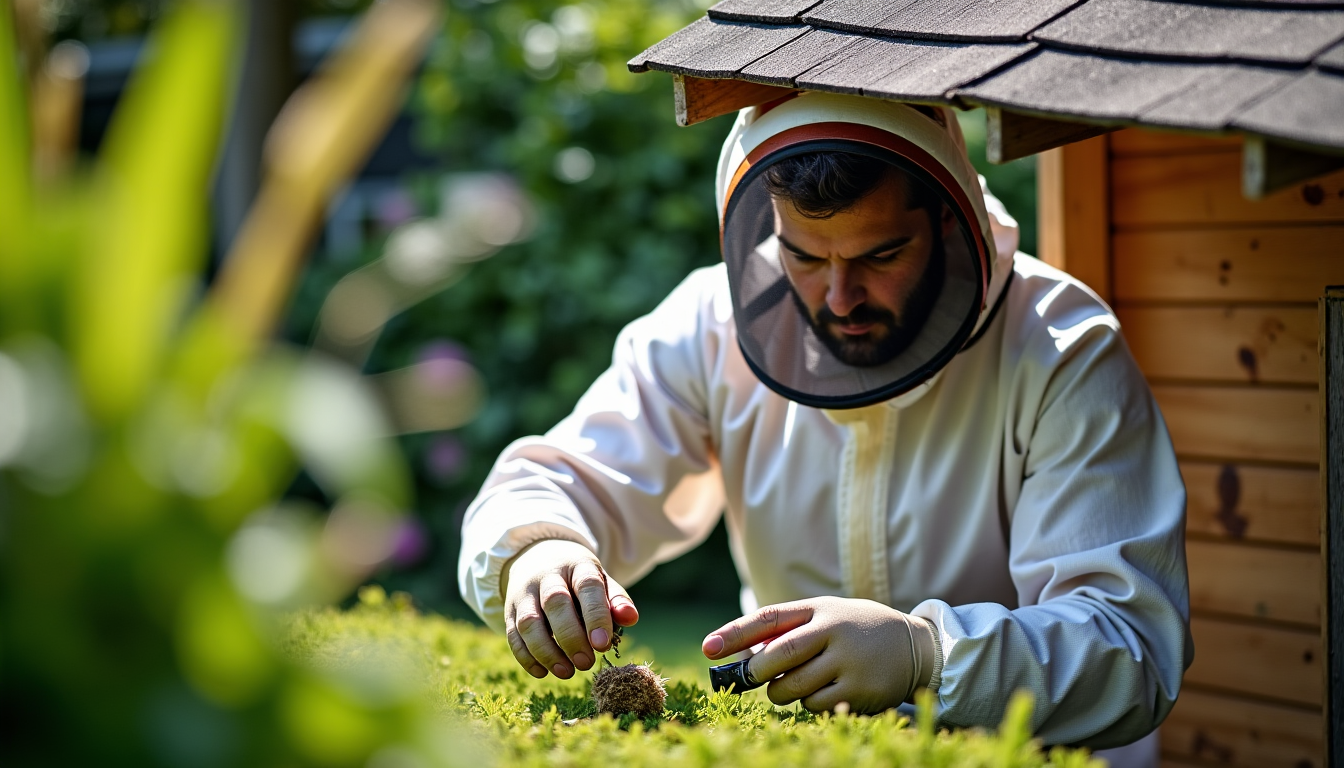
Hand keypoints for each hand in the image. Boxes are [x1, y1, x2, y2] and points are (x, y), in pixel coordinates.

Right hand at [501, 539, 637, 679]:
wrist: (538, 557)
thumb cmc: (578, 579)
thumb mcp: (601, 581)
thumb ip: (616, 600)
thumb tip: (631, 619)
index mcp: (578, 565)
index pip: (587, 586)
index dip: (596, 616)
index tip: (603, 644)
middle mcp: (548, 576)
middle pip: (555, 602)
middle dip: (571, 637)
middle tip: (586, 663)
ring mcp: (524, 592)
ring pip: (528, 621)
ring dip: (546, 651)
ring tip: (567, 672)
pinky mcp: (509, 609)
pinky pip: (512, 635)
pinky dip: (526, 657)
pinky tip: (542, 672)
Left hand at [701, 596, 934, 712]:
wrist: (915, 645)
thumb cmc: (855, 630)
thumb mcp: (825, 617)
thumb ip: (788, 631)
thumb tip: (742, 656)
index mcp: (819, 609)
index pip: (770, 618)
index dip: (735, 633)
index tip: (708, 648)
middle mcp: (834, 631)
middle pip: (778, 656)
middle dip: (755, 672)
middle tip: (749, 678)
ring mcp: (848, 662)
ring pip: (792, 688)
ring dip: (782, 692)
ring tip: (796, 683)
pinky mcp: (859, 690)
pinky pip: (814, 705)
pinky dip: (809, 704)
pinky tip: (826, 691)